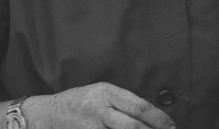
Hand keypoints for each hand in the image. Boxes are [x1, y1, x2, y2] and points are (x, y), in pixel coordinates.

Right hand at [28, 83, 174, 128]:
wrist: (47, 115)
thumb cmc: (78, 104)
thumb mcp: (100, 94)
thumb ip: (123, 104)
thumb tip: (154, 119)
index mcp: (105, 93)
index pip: (139, 107)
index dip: (160, 120)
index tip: (172, 127)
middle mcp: (99, 109)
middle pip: (134, 126)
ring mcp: (91, 127)